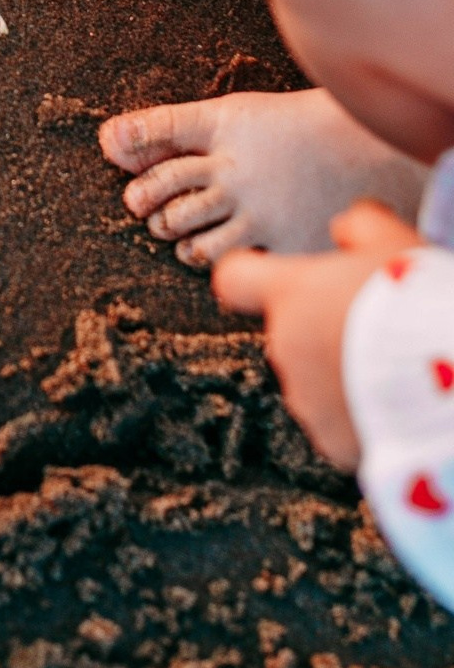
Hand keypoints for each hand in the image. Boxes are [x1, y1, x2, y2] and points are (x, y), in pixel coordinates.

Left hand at [213, 200, 421, 469]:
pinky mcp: (331, 441)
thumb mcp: (394, 244)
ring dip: (340, 372)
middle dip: (322, 328)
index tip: (272, 276)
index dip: (252, 275)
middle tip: (375, 325)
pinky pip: (337, 421)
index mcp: (290, 294)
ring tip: (394, 366)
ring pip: (312, 379)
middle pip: (289, 331)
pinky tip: (396, 401)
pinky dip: (358, 413)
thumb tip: (344, 229)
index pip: (235, 278)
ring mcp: (305, 399)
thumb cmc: (416, 302)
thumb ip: (361, 226)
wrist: (449, 379)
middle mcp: (284, 348)